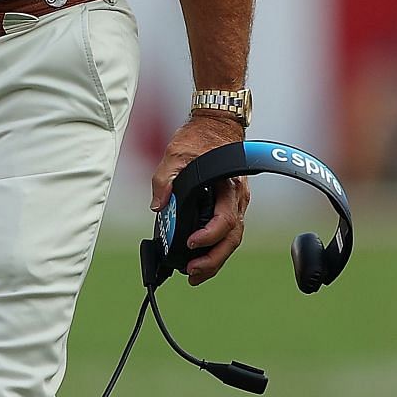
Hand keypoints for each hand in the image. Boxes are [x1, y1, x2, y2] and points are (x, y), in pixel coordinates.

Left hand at [151, 112, 250, 285]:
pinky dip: (216, 246)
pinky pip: (228, 231)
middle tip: (192, 273)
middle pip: (232, 238)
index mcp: (228, 186)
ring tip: (196, 273)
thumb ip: (164, 180)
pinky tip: (202, 255)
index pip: (224, 220)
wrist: (217, 122)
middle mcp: (238, 197)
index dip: (208, 236)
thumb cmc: (199, 137)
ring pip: (232, 238)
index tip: (189, 244)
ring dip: (216, 258)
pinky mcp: (231, 204)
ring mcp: (237, 202)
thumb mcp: (175, 154)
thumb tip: (158, 206)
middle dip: (213, 259)